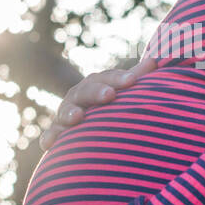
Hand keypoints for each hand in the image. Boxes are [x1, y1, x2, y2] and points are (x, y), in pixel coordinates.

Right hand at [39, 54, 157, 150]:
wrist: (85, 126)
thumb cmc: (107, 106)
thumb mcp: (120, 90)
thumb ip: (135, 77)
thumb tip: (155, 61)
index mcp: (95, 85)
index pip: (107, 78)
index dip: (118, 78)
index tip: (132, 80)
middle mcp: (78, 97)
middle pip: (85, 91)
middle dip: (97, 92)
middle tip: (110, 95)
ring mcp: (65, 115)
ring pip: (65, 112)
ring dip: (70, 113)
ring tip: (78, 116)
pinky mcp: (56, 134)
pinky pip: (50, 135)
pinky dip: (49, 138)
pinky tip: (49, 144)